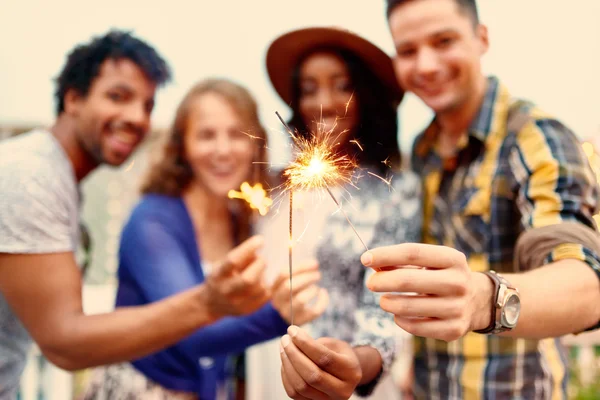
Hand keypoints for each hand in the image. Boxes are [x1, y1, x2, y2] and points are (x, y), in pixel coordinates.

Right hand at [203, 235, 269, 317]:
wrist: (210, 304)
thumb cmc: (221, 277)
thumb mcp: (223, 264)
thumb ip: (240, 256)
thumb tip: (259, 246)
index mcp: (218, 275)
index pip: (233, 261)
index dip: (248, 248)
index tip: (260, 239)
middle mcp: (226, 291)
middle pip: (248, 280)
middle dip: (260, 265)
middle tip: (262, 259)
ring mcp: (236, 303)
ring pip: (259, 288)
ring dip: (263, 275)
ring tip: (259, 271)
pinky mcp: (246, 310)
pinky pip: (265, 296)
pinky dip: (266, 285)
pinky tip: (260, 281)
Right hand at [271, 259, 328, 324]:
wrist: (282, 319)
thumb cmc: (290, 295)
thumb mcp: (288, 283)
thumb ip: (299, 272)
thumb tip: (314, 264)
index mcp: (275, 288)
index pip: (284, 274)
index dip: (300, 267)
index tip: (315, 263)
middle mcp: (279, 301)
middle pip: (289, 287)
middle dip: (306, 278)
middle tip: (318, 275)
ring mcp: (289, 312)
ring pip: (300, 300)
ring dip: (312, 290)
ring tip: (317, 288)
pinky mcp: (300, 321)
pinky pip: (313, 312)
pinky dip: (323, 302)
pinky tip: (323, 293)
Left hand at [280, 326, 361, 399]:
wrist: (345, 375)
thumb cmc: (338, 355)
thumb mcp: (334, 344)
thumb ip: (315, 343)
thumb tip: (292, 340)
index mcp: (351, 371)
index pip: (324, 358)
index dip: (304, 343)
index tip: (292, 330)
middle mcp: (343, 390)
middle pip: (312, 375)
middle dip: (294, 354)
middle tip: (285, 339)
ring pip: (301, 386)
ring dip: (287, 365)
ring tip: (283, 348)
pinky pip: (294, 393)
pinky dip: (286, 376)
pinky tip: (285, 362)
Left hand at [361, 243, 492, 341]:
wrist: (477, 301)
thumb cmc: (441, 276)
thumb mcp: (429, 262)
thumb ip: (400, 262)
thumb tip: (371, 263)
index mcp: (452, 259)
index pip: (412, 252)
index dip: (385, 255)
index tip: (365, 258)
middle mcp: (458, 282)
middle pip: (407, 280)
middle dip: (381, 281)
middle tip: (371, 283)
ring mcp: (457, 307)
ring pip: (406, 307)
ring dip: (387, 302)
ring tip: (385, 300)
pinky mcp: (453, 330)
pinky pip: (414, 326)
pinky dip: (399, 319)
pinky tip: (399, 314)